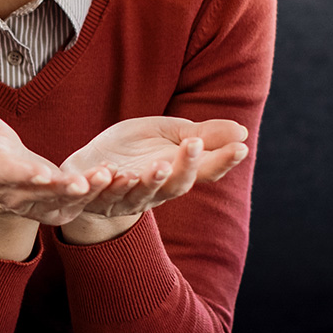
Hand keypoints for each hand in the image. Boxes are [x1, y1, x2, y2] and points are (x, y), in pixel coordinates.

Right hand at [0, 104, 105, 262]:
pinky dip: (95, 195)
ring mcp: (34, 207)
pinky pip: (75, 205)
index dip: (23, 175)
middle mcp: (12, 196)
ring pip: (61, 203)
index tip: (41, 172)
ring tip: (106, 175)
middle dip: (63, 189)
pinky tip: (112, 175)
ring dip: (86, 193)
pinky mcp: (53, 209)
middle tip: (85, 180)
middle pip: (39, 195)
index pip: (6, 176)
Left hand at [57, 117, 247, 244]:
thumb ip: (201, 134)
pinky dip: (105, 183)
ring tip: (159, 164)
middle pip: (176, 186)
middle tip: (194, 143)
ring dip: (149, 181)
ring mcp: (125, 199)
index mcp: (177, 175)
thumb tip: (242, 132)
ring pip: (140, 195)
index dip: (222, 161)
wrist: (90, 166)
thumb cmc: (135, 148)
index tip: (240, 147)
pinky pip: (100, 195)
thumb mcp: (169, 134)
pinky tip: (108, 170)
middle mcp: (155, 193)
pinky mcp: (95, 199)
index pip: (205, 171)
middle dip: (186, 167)